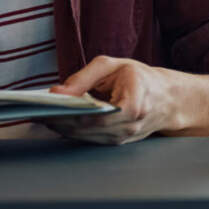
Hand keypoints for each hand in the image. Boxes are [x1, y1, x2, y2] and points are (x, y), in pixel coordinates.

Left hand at [46, 56, 191, 143]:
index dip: (67, 113)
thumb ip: (83, 77)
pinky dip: (74, 131)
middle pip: (87, 129)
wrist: (170, 98)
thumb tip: (57, 92)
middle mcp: (131, 126)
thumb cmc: (142, 78)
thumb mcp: (114, 65)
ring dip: (63, 128)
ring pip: (86, 137)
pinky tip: (61, 122)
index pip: (93, 115)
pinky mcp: (119, 142)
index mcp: (134, 105)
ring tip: (45, 116)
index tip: (46, 107)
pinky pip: (91, 139)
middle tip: (38, 112)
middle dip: (59, 121)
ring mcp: (125, 138)